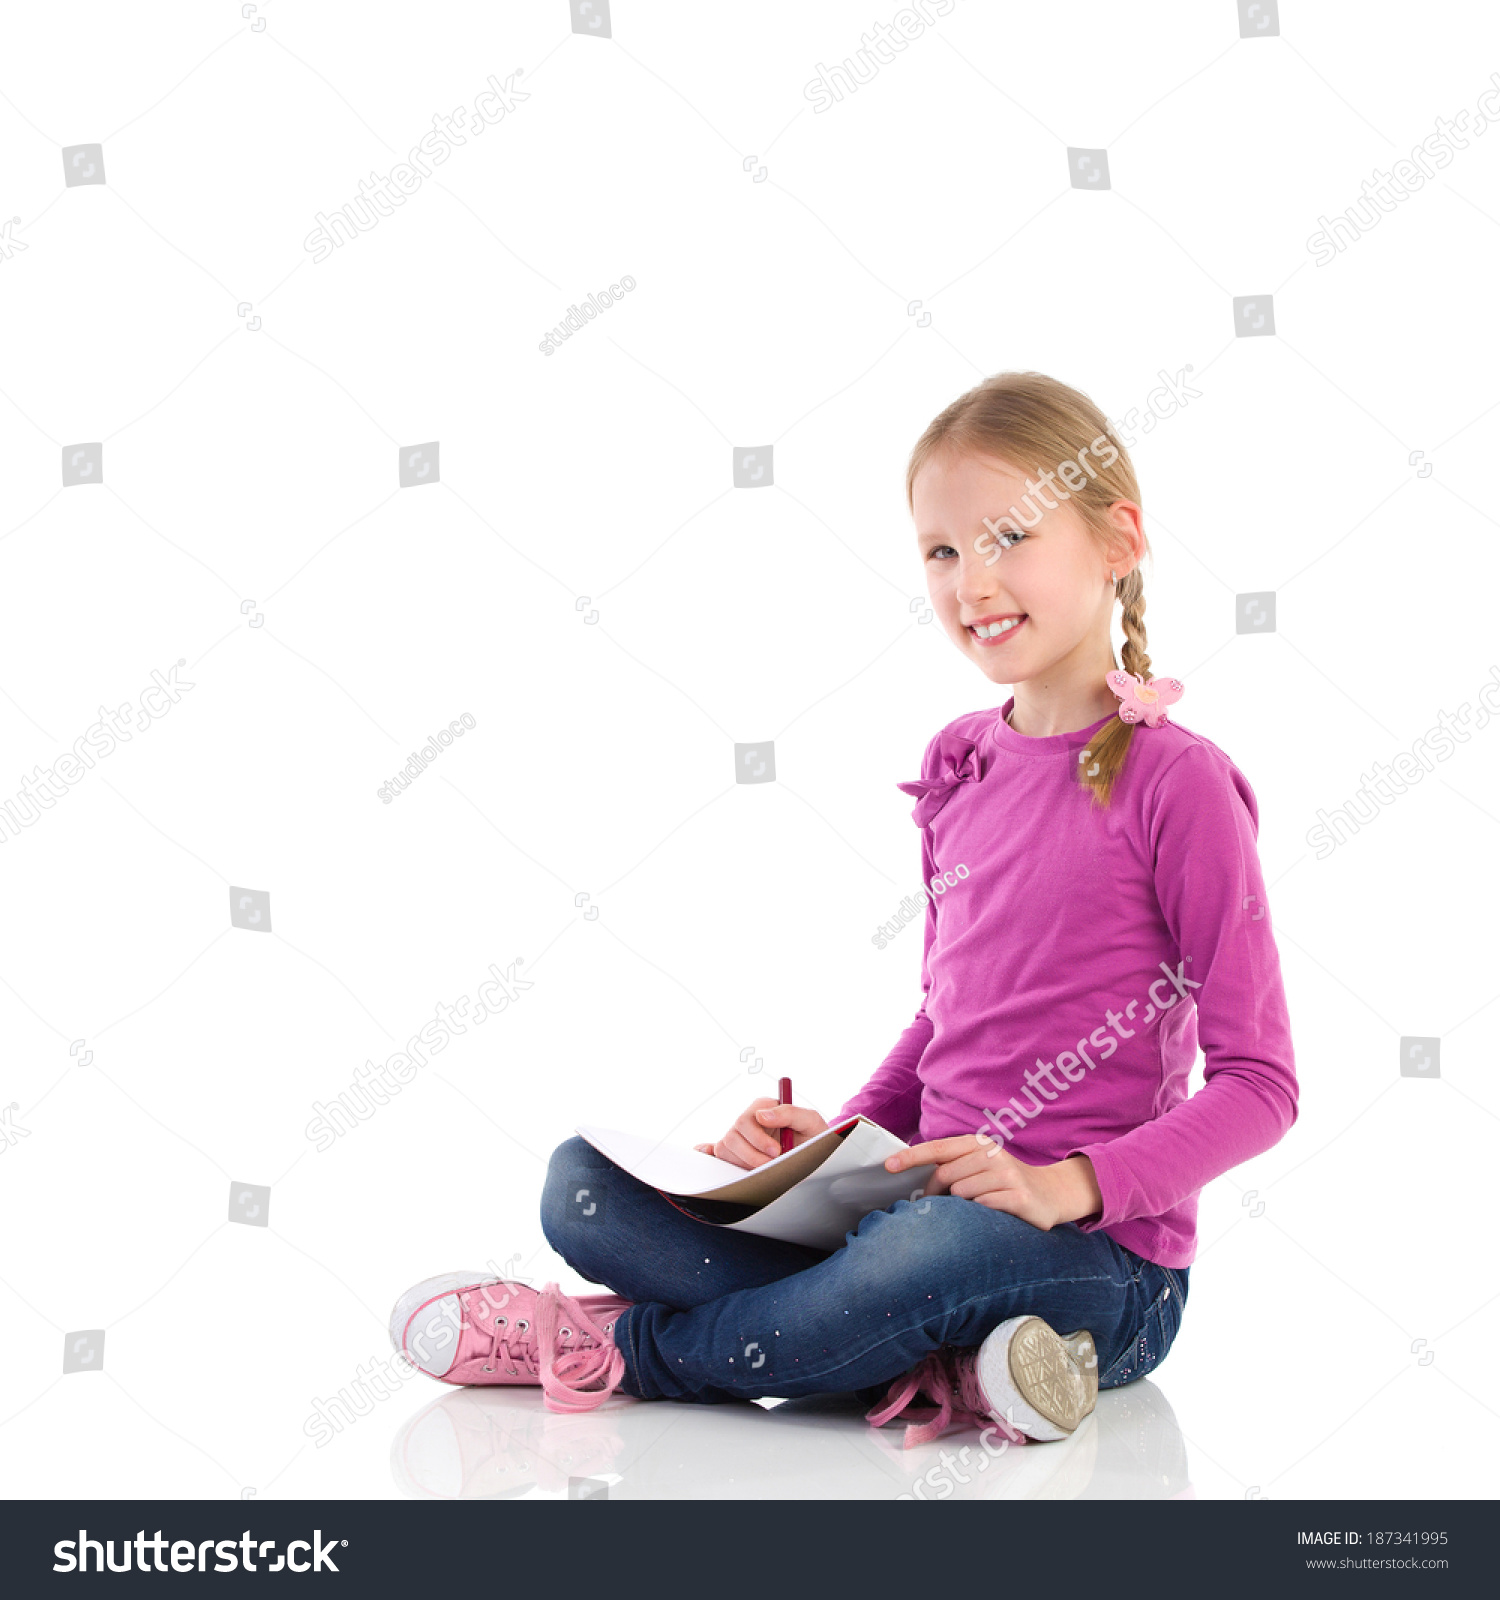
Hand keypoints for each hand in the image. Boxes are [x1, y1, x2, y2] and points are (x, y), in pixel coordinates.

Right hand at [694, 1100, 828, 1169]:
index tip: (776, 1151)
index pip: (747, 1119)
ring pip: (726, 1148)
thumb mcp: (811, 1121)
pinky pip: (715, 1150)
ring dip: (744, 1162)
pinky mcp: (737, 1152)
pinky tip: (703, 1151)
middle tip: (773, 1162)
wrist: (816, 1154)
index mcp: (765, 1107)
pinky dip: (707, 1151)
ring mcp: (741, 1136)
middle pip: (733, 1134)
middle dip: (752, 1154)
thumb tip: (762, 1115)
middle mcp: (750, 1120)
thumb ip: (790, 1113)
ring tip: (766, 1169)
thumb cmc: (814, 1136)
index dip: (759, 1138)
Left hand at [884, 1133, 1102, 1230]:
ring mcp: (1007, 1175)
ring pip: (962, 1193)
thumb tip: (917, 1181)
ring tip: (973, 1211)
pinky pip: (983, 1207)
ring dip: (959, 1207)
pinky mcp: (1018, 1197)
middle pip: (945, 1175)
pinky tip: (988, 1216)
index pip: (938, 1148)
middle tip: (940, 1206)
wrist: (1051, 1193)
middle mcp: (993, 1155)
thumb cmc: (1005, 1182)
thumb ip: (954, 1167)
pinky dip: (978, 1214)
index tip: (888, 1165)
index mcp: (979, 1144)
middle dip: (935, 1194)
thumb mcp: (981, 1166)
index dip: (911, 1156)